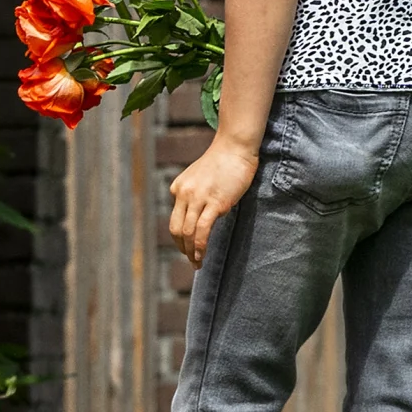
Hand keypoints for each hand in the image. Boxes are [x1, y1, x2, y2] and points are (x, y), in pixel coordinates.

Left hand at [166, 139, 258, 263]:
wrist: (235, 147)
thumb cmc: (223, 162)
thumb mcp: (201, 179)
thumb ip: (197, 195)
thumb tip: (203, 215)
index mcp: (178, 188)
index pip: (176, 218)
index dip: (181, 236)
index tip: (187, 247)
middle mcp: (183, 194)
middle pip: (176, 229)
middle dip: (181, 248)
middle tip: (190, 260)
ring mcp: (198, 198)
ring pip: (187, 232)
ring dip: (191, 251)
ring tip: (197, 263)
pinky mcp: (214, 203)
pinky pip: (202, 230)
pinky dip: (200, 246)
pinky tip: (202, 256)